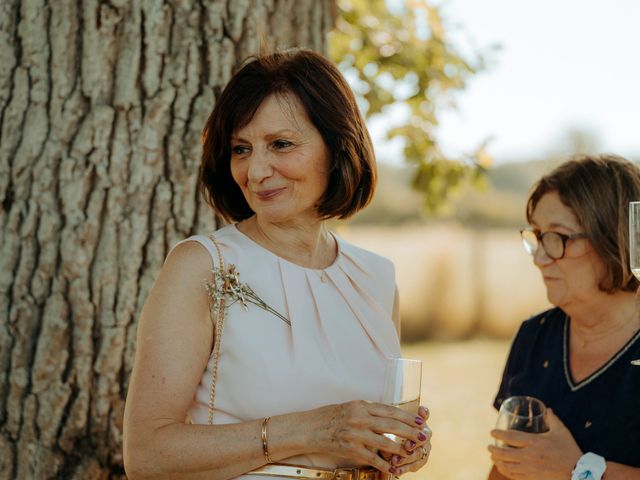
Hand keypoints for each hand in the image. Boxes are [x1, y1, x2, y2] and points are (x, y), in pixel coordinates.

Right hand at [312, 401, 429, 473]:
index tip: (420, 420)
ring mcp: (356, 433)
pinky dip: (384, 463)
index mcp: (362, 405)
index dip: (407, 416)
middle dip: (410, 431)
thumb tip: (388, 415)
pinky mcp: (351, 448)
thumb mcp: (351, 407)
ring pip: (385, 441)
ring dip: (401, 448)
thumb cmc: (330, 416)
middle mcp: (360, 417)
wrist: (310, 428)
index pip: (390, 410)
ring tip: (412, 451)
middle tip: (423, 435)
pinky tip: (393, 467)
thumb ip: (368, 410)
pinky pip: (372, 457)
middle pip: (392, 424)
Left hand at [488, 409, 581, 479]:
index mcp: (534, 442)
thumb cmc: (569, 450)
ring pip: (507, 466)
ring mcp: (529, 469)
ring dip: (497, 461)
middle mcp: (529, 456)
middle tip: (489, 446)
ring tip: (493, 457)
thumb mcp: (561, 431)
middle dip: (493, 449)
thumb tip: (548, 409)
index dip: (498, 434)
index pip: (510, 437)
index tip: (492, 432)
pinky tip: (503, 468)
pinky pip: (514, 476)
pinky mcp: (532, 479)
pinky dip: (506, 472)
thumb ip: (553, 419)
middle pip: (504, 453)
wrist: (578, 473)